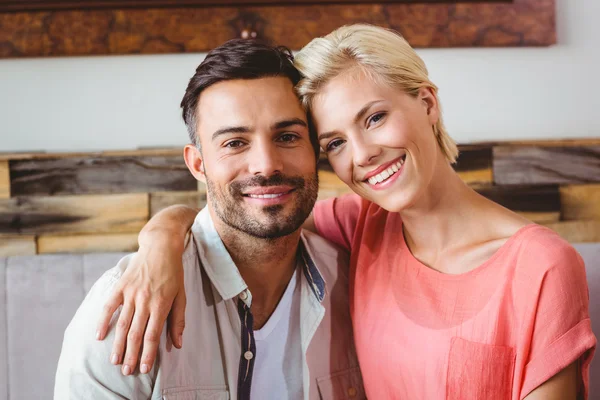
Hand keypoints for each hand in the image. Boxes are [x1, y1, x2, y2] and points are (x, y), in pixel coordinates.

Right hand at [95, 242, 185, 374]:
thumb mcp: (182, 295)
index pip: (152, 335)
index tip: (143, 369)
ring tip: (114, 361)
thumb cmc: (173, 273)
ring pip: (122, 324)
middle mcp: (145, 300)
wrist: (160, 247)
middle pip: (135, 334)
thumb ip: (178, 320)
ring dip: (117, 344)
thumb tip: (177, 344)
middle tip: (126, 371)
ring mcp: (131, 293)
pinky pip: (109, 306)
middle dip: (131, 355)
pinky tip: (99, 336)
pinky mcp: (121, 285)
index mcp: (161, 304)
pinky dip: (103, 321)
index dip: (147, 354)